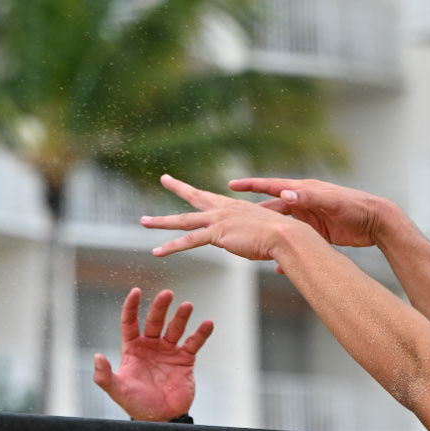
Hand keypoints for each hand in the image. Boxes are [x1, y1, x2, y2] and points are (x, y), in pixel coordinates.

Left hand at [92, 288, 211, 422]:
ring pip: (175, 328)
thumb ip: (104, 375)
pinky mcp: (185, 360)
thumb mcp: (117, 390)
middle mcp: (151, 346)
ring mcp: (168, 352)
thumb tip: (97, 357)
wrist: (160, 419)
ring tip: (187, 306)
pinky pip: (194, 343)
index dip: (132, 306)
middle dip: (161, 307)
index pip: (130, 322)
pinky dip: (201, 333)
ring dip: (181, 317)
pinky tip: (207, 324)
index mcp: (132, 348)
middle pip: (155, 320)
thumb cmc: (136, 404)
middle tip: (167, 293)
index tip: (136, 291)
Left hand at [142, 175, 294, 264]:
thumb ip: (253, 238)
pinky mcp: (217, 234)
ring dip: (161, 222)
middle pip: (195, 197)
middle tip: (164, 178)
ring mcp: (218, 220)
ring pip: (183, 221)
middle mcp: (224, 209)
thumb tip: (255, 247)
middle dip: (177, 187)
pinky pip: (188, 241)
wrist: (286, 236)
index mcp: (234, 207)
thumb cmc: (281, 237)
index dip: (200, 190)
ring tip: (143, 222)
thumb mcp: (263, 234)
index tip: (196, 183)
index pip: (212, 196)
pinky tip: (157, 252)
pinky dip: (171, 247)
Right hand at [226, 176, 388, 249]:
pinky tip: (277, 266)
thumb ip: (309, 197)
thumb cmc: (356, 207)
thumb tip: (285, 193)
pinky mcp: (317, 234)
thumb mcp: (332, 201)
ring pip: (280, 228)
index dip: (251, 185)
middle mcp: (304, 203)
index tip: (231, 184)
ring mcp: (309, 219)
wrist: (377, 221)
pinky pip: (295, 243)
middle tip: (231, 218)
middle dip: (251, 213)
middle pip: (271, 208)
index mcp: (305, 191)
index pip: (272, 185)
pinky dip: (286, 253)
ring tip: (247, 246)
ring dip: (266, 237)